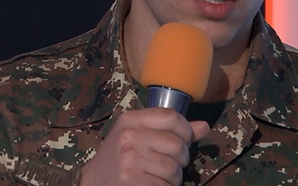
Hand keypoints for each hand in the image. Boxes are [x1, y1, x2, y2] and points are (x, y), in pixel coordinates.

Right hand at [80, 108, 209, 185]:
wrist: (93, 181)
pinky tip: (154, 184)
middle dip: (181, 159)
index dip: (186, 130)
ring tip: (160, 176)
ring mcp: (130, 160)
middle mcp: (130, 137)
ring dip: (174, 178)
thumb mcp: (139, 136)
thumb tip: (204, 126)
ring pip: (174, 169)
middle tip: (171, 164)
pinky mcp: (132, 180)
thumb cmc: (120, 156)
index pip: (172, 116)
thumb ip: (170, 130)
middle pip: (177, 145)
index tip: (184, 140)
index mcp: (131, 120)